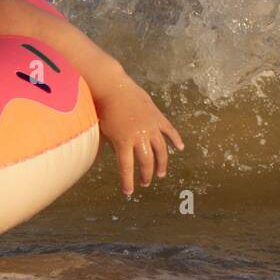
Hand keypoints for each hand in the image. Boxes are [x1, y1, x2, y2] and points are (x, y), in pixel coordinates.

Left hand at [93, 77, 184, 195]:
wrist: (113, 87)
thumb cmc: (102, 108)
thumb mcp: (100, 131)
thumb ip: (104, 146)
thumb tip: (99, 160)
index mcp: (123, 142)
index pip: (126, 167)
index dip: (127, 181)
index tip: (129, 192)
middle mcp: (140, 136)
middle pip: (146, 161)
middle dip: (146, 174)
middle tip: (145, 183)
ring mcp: (151, 127)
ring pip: (161, 150)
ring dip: (162, 163)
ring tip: (161, 173)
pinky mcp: (157, 117)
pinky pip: (170, 131)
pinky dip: (176, 139)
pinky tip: (180, 148)